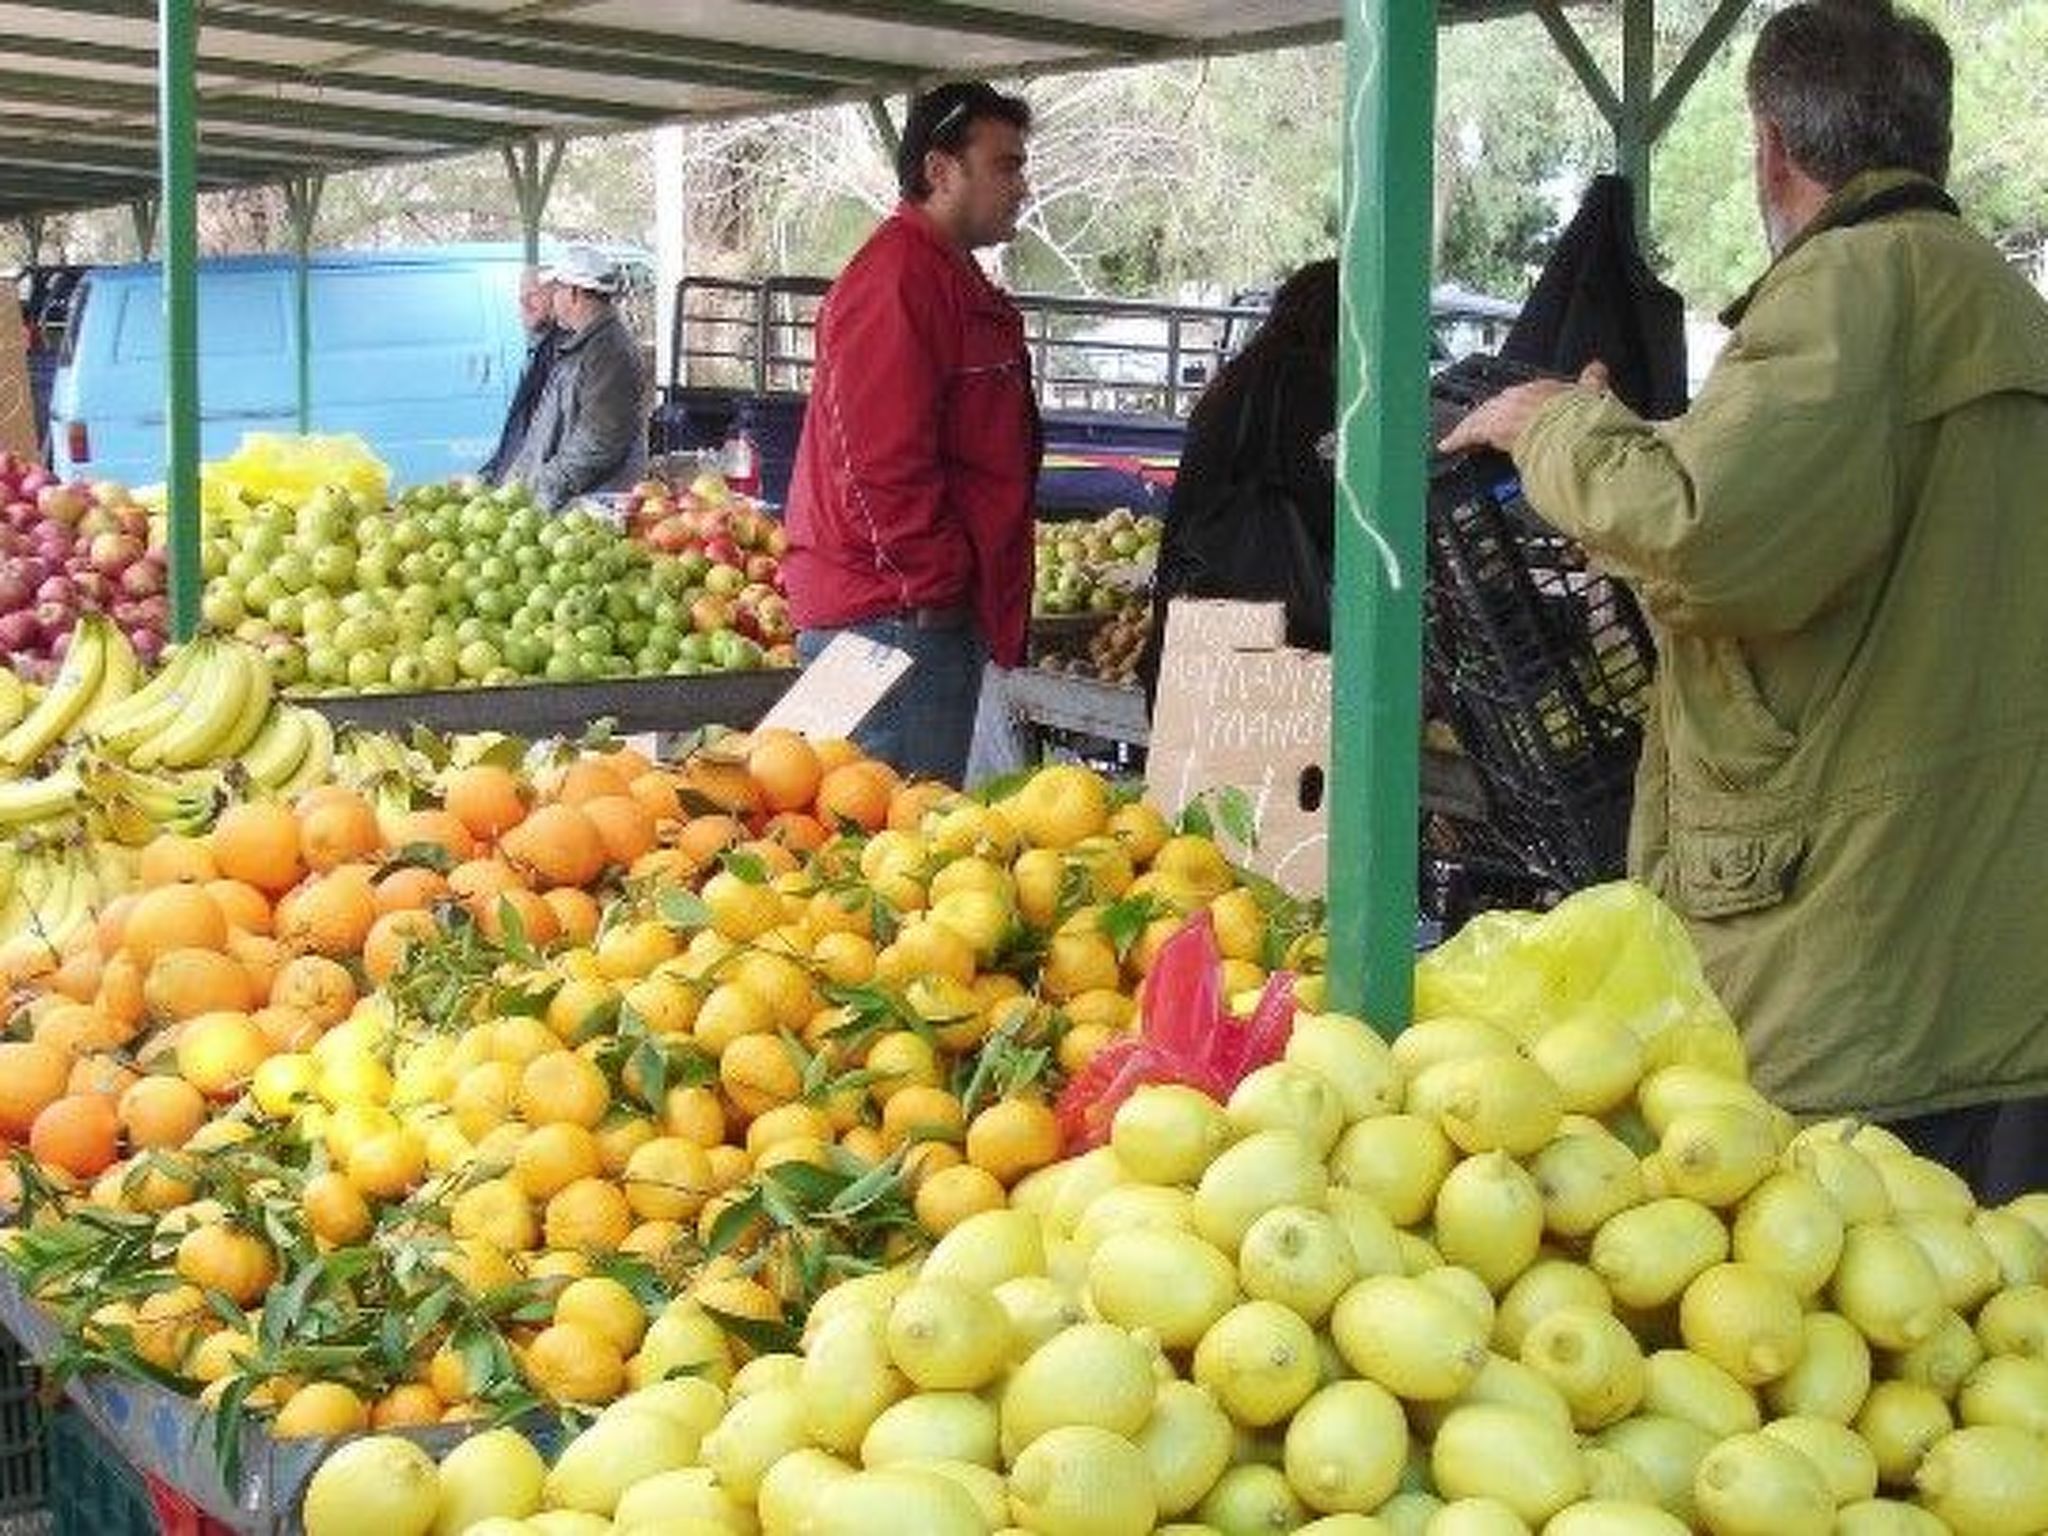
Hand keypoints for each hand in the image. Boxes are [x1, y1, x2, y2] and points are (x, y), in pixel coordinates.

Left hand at [1438, 361, 1609, 454]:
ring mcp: (1505, 410)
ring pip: (1481, 416)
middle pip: (1497, 405)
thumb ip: (1593, 381)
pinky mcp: (1492, 427)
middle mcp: (1520, 395)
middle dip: (1487, 417)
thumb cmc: (1584, 420)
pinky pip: (1470, 431)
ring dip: (1471, 427)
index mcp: (1543, 387)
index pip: (1521, 395)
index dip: (1513, 407)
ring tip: (1459, 438)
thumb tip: (1597, 369)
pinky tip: (1448, 444)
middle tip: (1477, 430)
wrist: (1574, 433)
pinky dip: (1458, 438)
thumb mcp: (1593, 395)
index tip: (1511, 416)